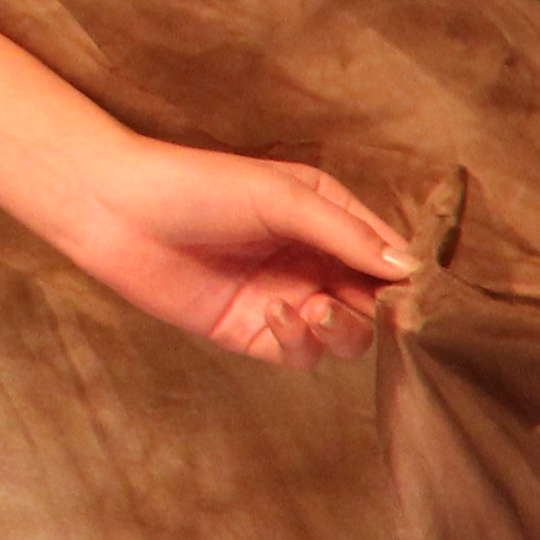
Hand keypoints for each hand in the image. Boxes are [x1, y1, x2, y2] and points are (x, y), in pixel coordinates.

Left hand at [59, 136, 415, 369]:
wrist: (115, 210)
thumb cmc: (196, 185)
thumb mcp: (280, 196)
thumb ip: (345, 232)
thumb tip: (409, 269)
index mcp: (326, 216)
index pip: (386, 254)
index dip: (408, 277)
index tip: (423, 296)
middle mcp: (311, 259)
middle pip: (374, 302)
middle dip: (382, 312)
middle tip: (381, 315)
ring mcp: (285, 297)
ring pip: (345, 335)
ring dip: (343, 330)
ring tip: (315, 308)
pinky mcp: (253, 331)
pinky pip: (300, 353)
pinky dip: (300, 342)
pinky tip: (276, 314)